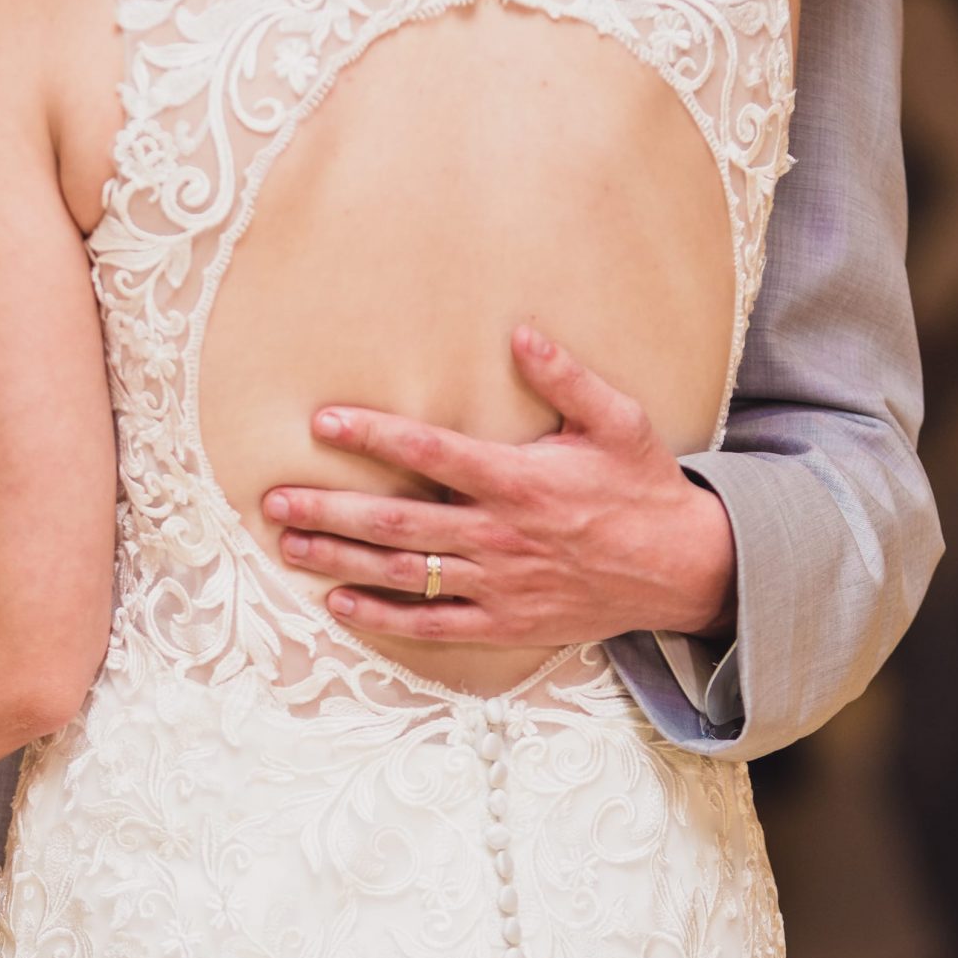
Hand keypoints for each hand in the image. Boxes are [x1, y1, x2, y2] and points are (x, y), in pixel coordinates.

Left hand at [261, 327, 737, 646]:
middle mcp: (500, 534)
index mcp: (520, 481)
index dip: (374, 434)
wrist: (682, 569)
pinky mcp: (504, 622)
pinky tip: (338, 604)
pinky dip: (381, 617)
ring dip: (339, 560)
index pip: (432, 451)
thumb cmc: (644, 487)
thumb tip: (520, 333)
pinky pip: (431, 624)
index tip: (323, 420)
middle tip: (274, 499)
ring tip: (287, 545)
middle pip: (397, 521)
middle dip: (330, 508)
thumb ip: (567, 378)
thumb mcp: (618, 421)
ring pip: (402, 573)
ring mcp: (498, 583)